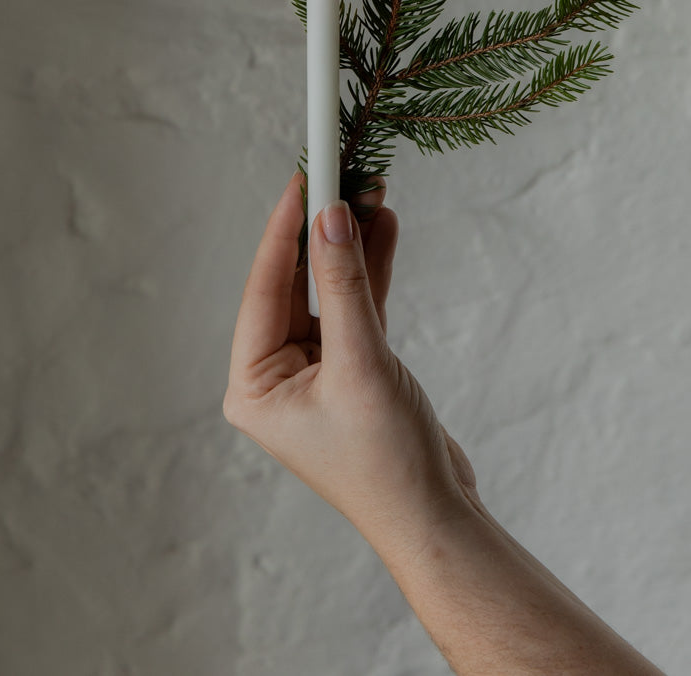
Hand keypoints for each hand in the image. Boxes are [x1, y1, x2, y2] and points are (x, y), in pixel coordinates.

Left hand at [223, 172, 478, 555]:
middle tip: (342, 171)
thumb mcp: (362, 363)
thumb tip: (330, 216)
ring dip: (350, 242)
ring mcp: (315, 370)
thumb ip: (345, 285)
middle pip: (294, 281)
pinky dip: (370, 268)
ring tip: (371, 188)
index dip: (283, 228)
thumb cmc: (386, 462)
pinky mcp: (352, 367)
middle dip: (321, 228)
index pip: (264, 287)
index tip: (304, 176)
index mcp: (253, 386)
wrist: (437, 518)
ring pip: (327, 287)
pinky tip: (385, 227)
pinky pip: (355, 304)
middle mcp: (276, 376)